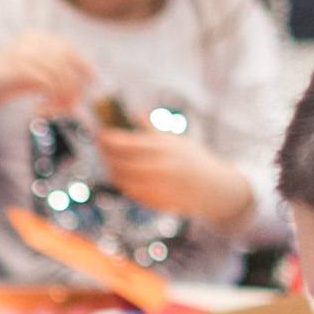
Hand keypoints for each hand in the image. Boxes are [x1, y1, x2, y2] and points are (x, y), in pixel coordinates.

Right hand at [0, 31, 94, 118]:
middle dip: (73, 86)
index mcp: (34, 39)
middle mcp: (31, 42)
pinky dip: (49, 99)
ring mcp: (24, 53)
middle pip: (67, 62)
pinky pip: (47, 82)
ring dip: (62, 96)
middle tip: (70, 106)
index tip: (91, 82)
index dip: (83, 65)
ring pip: (59, 73)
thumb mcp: (26, 76)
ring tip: (56, 111)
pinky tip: (39, 110)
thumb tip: (74, 87)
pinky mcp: (17, 68)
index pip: (67, 49)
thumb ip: (47, 75)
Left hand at [97, 128, 252, 227]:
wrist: (214, 189)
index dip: (108, 137)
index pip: (125, 142)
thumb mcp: (177, 141)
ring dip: (110, 167)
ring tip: (109, 159)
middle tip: (100, 144)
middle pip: (118, 160)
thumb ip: (152, 130)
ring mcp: (154, 186)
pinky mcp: (153, 201)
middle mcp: (157, 167)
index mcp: (163, 148)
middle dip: (105, 151)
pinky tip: (120, 174)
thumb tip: (134, 113)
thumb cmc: (194, 160)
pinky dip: (121, 181)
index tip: (99, 132)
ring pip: (120, 177)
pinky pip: (128, 191)